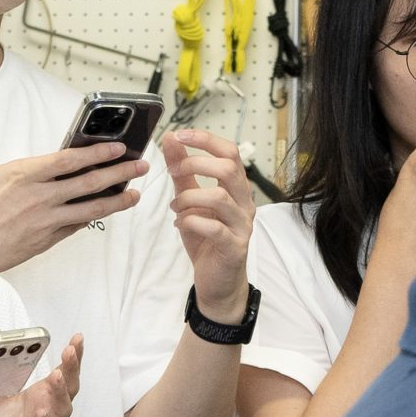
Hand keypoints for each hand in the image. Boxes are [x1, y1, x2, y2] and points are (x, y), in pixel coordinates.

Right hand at [0, 146, 149, 271]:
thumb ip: (22, 171)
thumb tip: (47, 167)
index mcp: (22, 174)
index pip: (70, 159)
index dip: (99, 152)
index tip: (119, 148)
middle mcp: (38, 197)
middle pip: (89, 182)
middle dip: (119, 173)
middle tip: (140, 166)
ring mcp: (44, 222)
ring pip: (91, 208)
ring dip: (117, 200)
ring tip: (135, 194)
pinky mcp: (44, 242)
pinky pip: (76, 226)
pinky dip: (93, 217)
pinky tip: (106, 211)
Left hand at [0, 333, 83, 416]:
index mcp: (41, 398)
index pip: (63, 374)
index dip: (72, 357)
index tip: (77, 338)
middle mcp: (48, 413)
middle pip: (68, 389)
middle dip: (71, 369)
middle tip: (71, 349)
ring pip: (61, 412)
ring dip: (60, 394)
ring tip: (56, 376)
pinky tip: (40, 412)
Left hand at [161, 131, 257, 322]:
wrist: (219, 281)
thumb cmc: (207, 239)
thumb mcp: (190, 201)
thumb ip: (182, 173)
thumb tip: (171, 140)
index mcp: (236, 188)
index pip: (230, 152)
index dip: (206, 139)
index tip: (180, 135)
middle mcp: (244, 203)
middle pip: (229, 169)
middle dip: (195, 164)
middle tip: (173, 172)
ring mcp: (242, 225)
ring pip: (220, 197)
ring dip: (188, 198)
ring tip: (174, 206)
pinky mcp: (234, 247)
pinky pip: (214, 227)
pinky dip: (190, 222)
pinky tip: (179, 224)